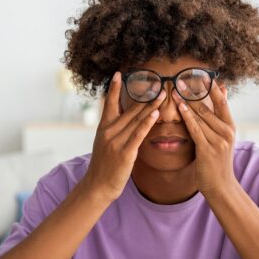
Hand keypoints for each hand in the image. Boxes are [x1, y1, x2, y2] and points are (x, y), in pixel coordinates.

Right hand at [82, 72, 164, 201]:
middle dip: (143, 96)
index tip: (119, 73)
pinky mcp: (125, 152)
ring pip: (136, 119)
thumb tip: (123, 119)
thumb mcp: (104, 144)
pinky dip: (147, 123)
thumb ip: (113, 130)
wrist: (97, 186)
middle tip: (155, 82)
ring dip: (150, 106)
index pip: (109, 103)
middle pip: (128, 109)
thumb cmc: (104, 166)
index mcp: (103, 128)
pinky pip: (138, 134)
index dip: (113, 88)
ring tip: (161, 94)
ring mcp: (116, 141)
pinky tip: (155, 114)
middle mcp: (108, 132)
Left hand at [173, 81, 237, 196]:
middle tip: (182, 78)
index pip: (222, 101)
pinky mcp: (208, 149)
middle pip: (209, 106)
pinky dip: (187, 117)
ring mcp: (218, 141)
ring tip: (176, 90)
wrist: (221, 186)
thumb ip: (220, 116)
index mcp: (231, 127)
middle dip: (195, 92)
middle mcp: (227, 132)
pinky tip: (180, 107)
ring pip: (201, 117)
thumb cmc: (218, 162)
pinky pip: (195, 129)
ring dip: (187, 102)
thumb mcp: (223, 138)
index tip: (201, 74)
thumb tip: (223, 91)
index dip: (212, 87)